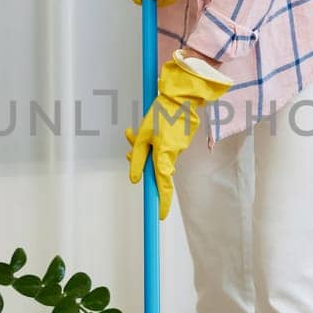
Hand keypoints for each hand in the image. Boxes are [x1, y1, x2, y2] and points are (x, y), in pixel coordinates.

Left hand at [125, 57, 229, 220]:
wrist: (182, 96)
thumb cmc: (160, 113)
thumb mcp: (141, 135)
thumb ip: (137, 158)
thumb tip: (134, 178)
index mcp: (163, 155)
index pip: (163, 185)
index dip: (162, 202)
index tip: (160, 216)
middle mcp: (173, 155)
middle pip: (157, 169)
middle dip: (143, 161)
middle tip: (130, 140)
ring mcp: (179, 148)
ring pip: (160, 156)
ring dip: (147, 147)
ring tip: (136, 127)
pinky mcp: (182, 141)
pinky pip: (166, 147)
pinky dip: (156, 141)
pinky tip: (152, 124)